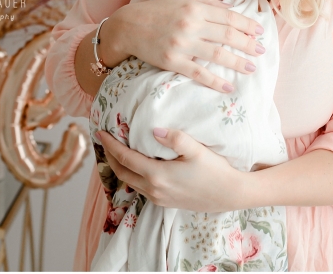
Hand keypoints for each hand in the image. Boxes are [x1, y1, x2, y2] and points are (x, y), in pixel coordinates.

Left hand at [96, 128, 248, 212]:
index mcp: (157, 175)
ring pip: (129, 182)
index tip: (100, 132)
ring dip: (119, 167)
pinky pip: (140, 188)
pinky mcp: (165, 202)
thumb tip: (153, 130)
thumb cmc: (215, 170)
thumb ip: (174, 138)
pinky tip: (135, 166)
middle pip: (121, 172)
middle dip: (109, 156)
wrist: (231, 194)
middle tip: (104, 141)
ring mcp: (159, 198)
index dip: (110, 145)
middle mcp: (154, 189)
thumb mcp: (196, 149)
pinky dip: (131, 175)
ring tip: (115, 152)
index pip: (125, 158)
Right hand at [103, 0, 264, 92]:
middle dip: (248, 44)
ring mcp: (182, 45)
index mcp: (195, 8)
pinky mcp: (173, 61)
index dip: (247, 25)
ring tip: (251, 68)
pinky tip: (228, 86)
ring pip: (218, 55)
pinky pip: (199, 73)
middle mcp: (190, 25)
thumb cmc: (157, 11)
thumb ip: (206, 1)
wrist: (129, 27)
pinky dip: (215, 81)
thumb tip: (231, 8)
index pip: (228, 17)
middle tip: (261, 50)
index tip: (259, 31)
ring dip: (238, 62)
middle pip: (228, 36)